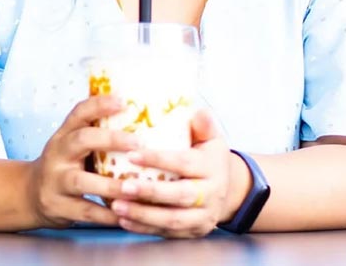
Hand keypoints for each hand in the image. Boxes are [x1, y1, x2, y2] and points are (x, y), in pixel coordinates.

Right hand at [26, 94, 139, 228]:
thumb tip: (142, 120)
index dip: (99, 105)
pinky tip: (125, 216)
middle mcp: (57, 154)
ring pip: (81, 181)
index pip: (79, 113)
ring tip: (134, 188)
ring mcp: (55, 181)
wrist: (30, 195)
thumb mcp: (72, 146)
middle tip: (138, 143)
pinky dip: (105, 215)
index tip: (123, 101)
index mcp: (64, 135)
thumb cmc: (65, 166)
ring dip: (109, 185)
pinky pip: (84, 211)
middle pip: (80, 140)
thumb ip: (97, 136)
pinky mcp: (57, 206)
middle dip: (110, 140)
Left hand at [109, 109, 247, 237]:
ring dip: (143, 215)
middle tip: (122, 187)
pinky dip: (144, 228)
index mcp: (212, 167)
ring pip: (173, 220)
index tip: (132, 155)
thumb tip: (198, 112)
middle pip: (180, 196)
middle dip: (150, 192)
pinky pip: (168, 233)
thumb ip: (203, 125)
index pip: (184, 163)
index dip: (159, 160)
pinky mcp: (193, 232)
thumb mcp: (212, 139)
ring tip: (116, 207)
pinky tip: (123, 221)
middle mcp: (211, 194)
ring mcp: (203, 217)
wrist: (229, 190)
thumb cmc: (209, 158)